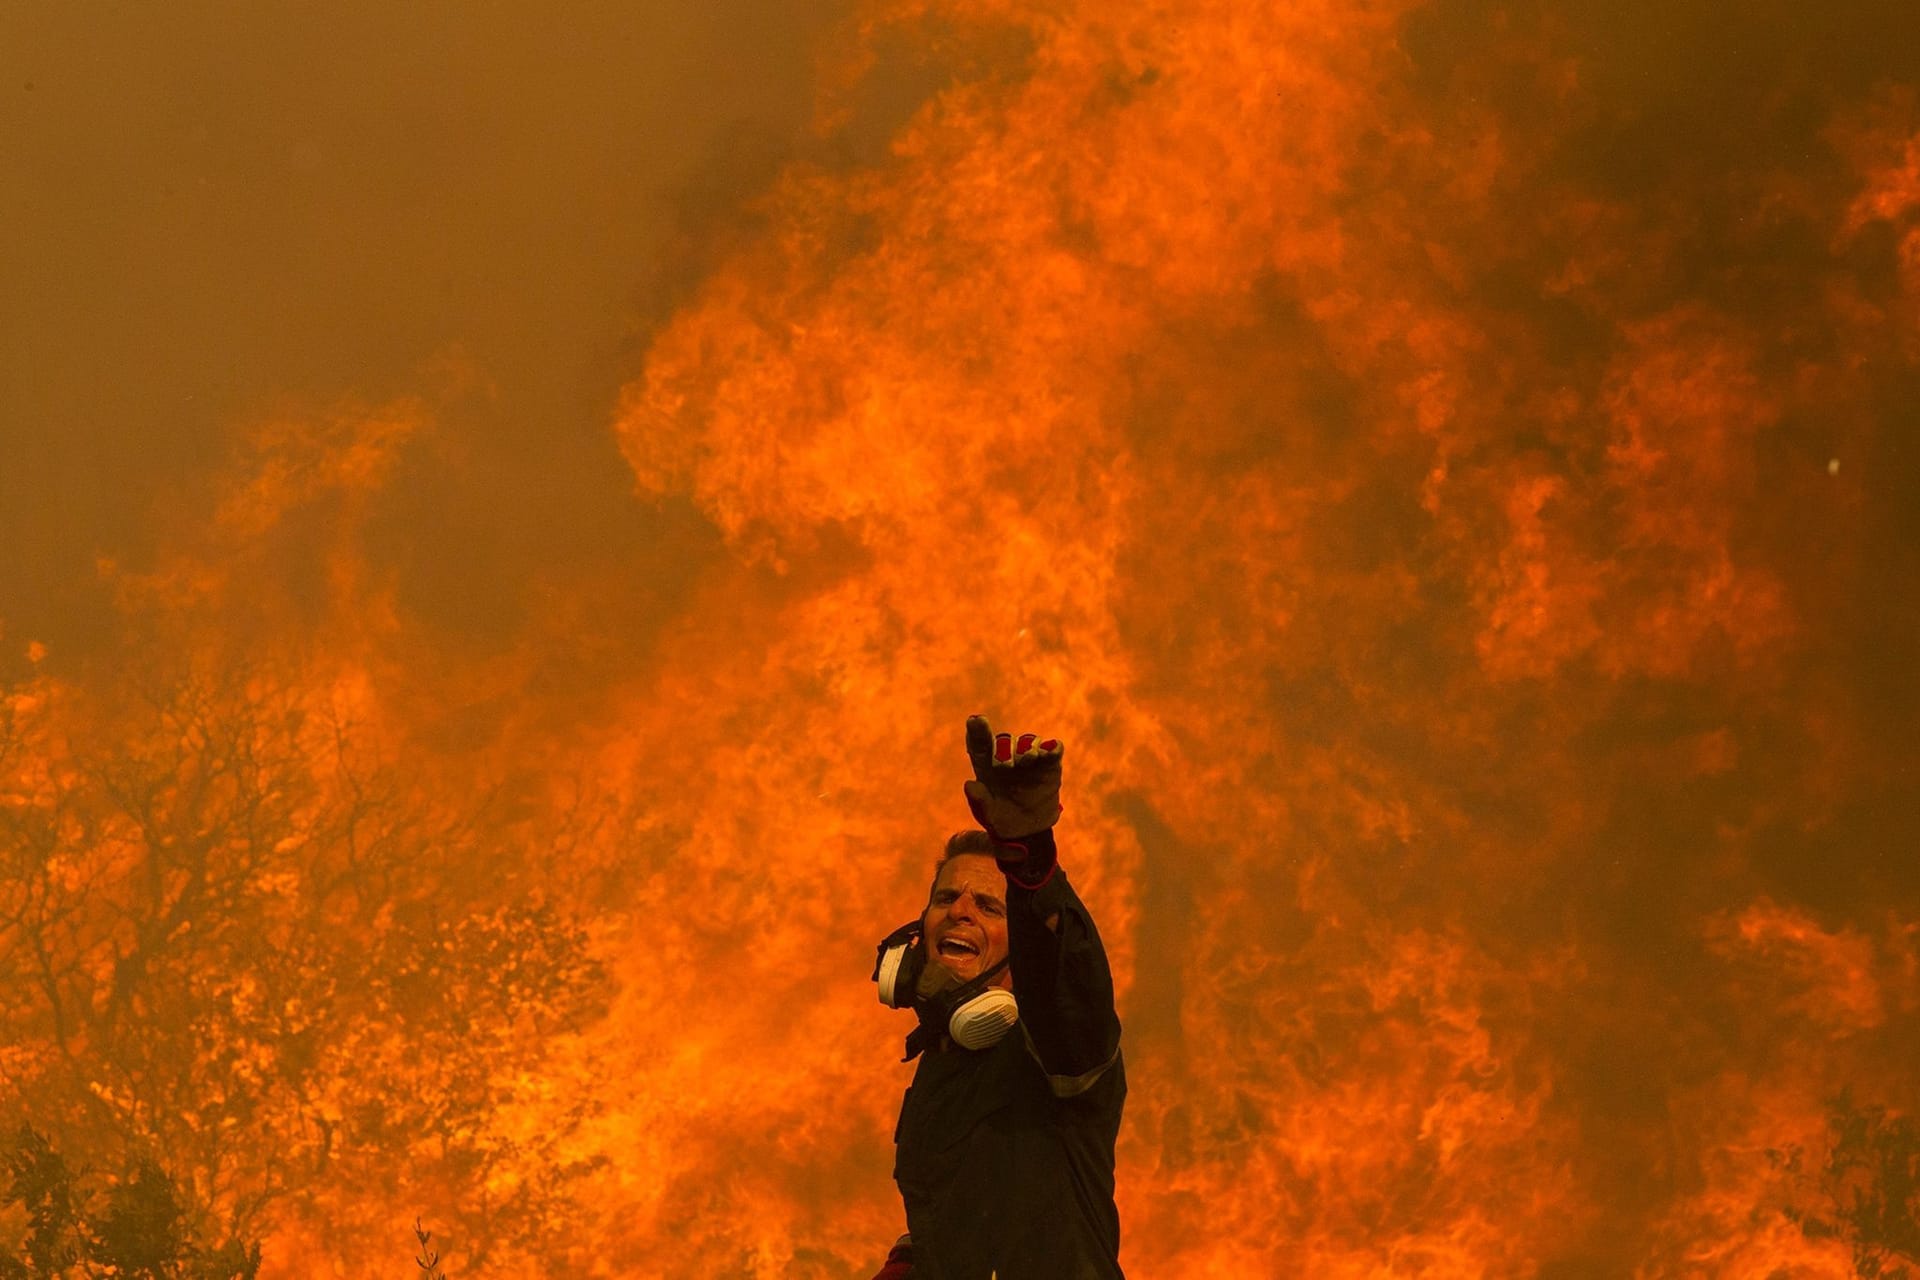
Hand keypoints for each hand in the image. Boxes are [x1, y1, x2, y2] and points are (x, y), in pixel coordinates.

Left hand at [962, 715, 1062, 841]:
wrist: (1027, 831)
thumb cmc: (1000, 819)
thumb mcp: (987, 815)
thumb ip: (979, 801)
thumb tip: (969, 784)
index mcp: (986, 765)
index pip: (979, 743)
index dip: (977, 730)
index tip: (976, 720)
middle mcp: (1007, 757)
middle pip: (1005, 742)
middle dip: (1005, 748)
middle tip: (1004, 766)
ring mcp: (1029, 759)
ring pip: (1028, 741)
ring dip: (1028, 747)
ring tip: (1028, 759)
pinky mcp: (1050, 764)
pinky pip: (1053, 748)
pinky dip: (1052, 747)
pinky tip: (1052, 750)